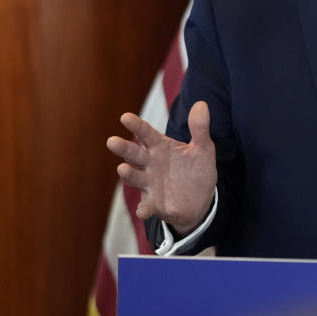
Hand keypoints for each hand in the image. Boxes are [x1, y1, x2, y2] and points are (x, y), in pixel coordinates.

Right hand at [106, 101, 216, 235]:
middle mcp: (150, 164)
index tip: (125, 117)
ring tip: (122, 169)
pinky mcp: (154, 203)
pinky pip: (147, 206)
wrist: (201, 200)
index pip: (146, 133)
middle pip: (134, 153)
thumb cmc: (197, 170)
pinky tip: (143, 211)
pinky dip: (143, 209)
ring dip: (128, 174)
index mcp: (160, 147)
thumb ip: (200, 129)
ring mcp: (150, 184)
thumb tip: (201, 104)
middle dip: (123, 148)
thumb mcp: (204, 149)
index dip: (136, 125)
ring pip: (135, 177)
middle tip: (112, 141)